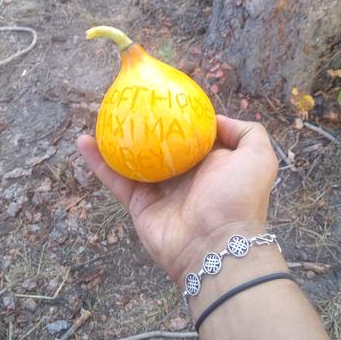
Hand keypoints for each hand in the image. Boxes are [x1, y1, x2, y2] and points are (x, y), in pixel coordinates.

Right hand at [76, 115, 277, 285]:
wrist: (217, 244)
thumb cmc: (238, 197)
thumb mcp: (257, 154)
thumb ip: (245, 130)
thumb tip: (215, 119)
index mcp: (209, 161)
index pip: (189, 132)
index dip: (177, 115)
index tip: (161, 95)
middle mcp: (183, 174)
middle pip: (157, 143)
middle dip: (142, 125)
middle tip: (125, 102)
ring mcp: (159, 190)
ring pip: (131, 158)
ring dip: (114, 139)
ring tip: (99, 115)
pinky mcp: (138, 205)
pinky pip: (115, 178)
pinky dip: (97, 161)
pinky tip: (83, 140)